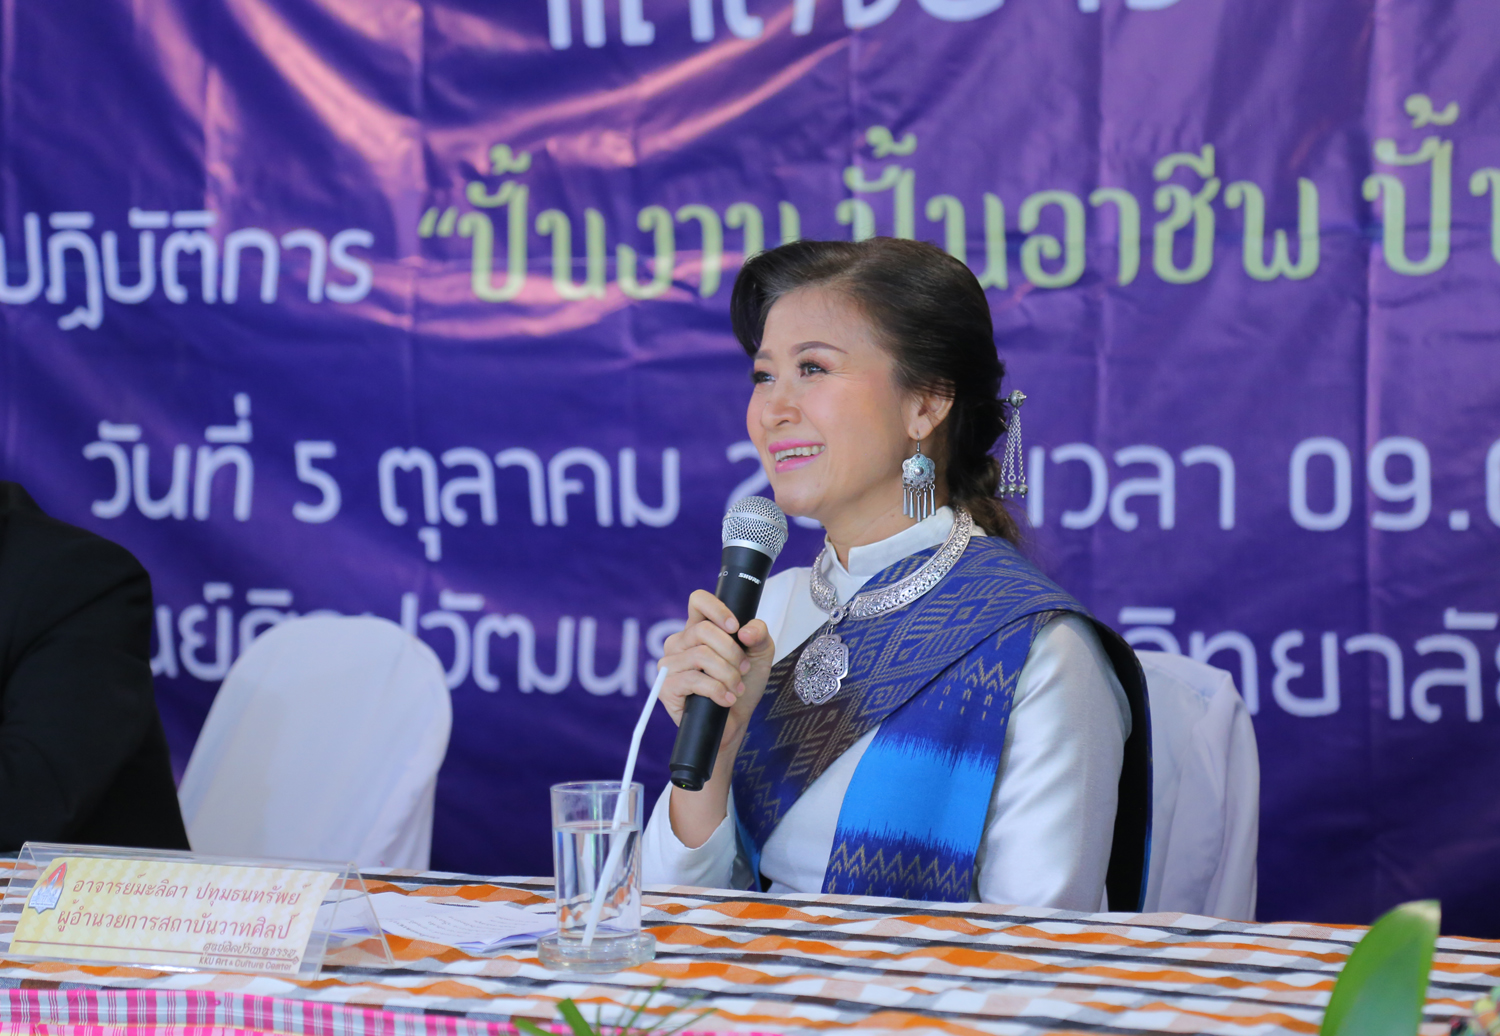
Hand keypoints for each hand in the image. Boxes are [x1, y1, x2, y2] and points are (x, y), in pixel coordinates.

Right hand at [658, 589, 775, 754]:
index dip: (718, 609)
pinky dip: (718, 691)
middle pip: (703, 630)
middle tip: (742, 670)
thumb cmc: (743, 685)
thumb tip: (744, 631)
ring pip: (701, 655)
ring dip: (727, 674)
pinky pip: (695, 680)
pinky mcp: (666, 687)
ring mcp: (670, 664)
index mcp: (698, 629)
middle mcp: (680, 643)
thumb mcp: (759, 655)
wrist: (736, 722)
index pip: (698, 601)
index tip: (735, 628)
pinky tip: (727, 699)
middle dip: (732, 652)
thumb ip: (759, 634)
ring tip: (735, 687)